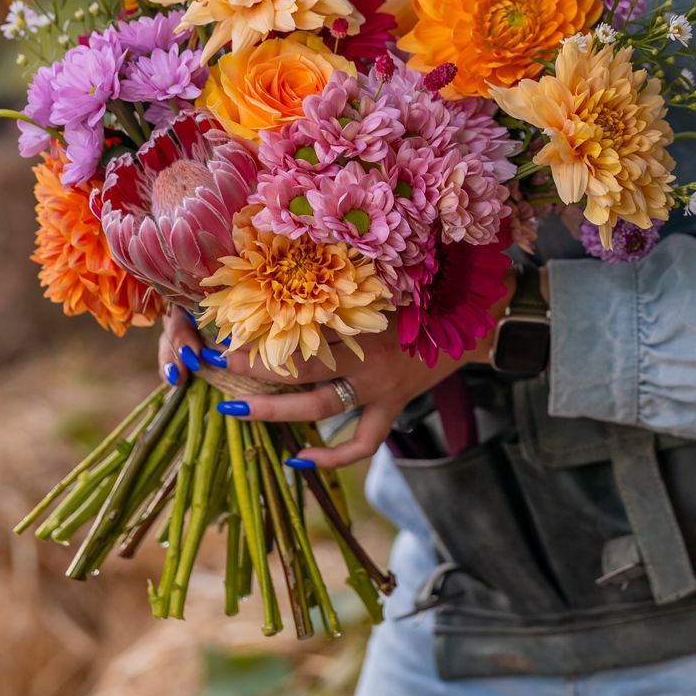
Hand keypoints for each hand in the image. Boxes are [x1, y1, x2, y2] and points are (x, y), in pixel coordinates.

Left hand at [168, 268, 519, 469]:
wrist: (481, 312)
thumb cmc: (431, 278)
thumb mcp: (391, 265)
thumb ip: (348, 262)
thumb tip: (299, 236)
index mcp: (362, 312)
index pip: (299, 323)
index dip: (258, 329)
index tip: (221, 326)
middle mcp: (366, 351)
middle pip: (298, 367)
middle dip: (253, 369)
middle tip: (214, 368)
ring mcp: (379, 385)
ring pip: (319, 406)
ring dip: (273, 411)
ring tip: (233, 412)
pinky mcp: (393, 404)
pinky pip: (362, 440)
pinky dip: (331, 456)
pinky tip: (298, 460)